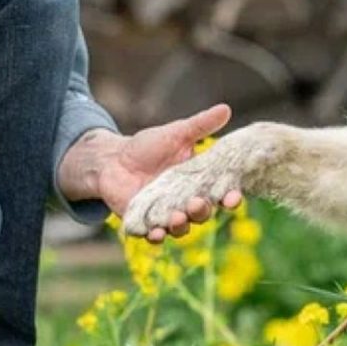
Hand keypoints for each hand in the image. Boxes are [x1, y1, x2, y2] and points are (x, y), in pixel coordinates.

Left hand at [59, 103, 242, 241]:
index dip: (229, 197)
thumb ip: (200, 125)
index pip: (219, 194)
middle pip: (202, 215)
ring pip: (180, 228)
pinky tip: (155, 233)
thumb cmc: (148, 147)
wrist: (113, 159)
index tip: (233, 197)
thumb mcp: (175, 133)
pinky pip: (153, 236)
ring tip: (177, 216)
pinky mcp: (144, 224)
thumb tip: (226, 108)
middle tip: (197, 202)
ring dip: (181, 226)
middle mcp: (185, 203)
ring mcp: (165, 216)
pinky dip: (155, 237)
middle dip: (202, 211)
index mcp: (198, 183)